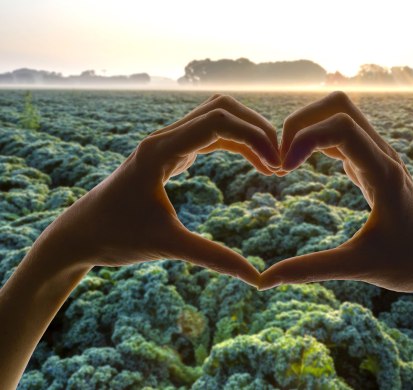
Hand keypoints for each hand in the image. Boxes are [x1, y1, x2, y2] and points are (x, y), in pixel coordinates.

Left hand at [41, 94, 279, 285]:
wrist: (81, 233)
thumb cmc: (116, 237)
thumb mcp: (168, 246)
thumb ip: (214, 258)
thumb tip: (255, 278)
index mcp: (160, 150)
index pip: (218, 121)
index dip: (255, 137)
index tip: (278, 166)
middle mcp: (164, 138)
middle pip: (222, 108)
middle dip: (256, 128)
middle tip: (280, 161)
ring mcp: (167, 143)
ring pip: (217, 118)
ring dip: (248, 134)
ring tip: (272, 164)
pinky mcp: (171, 153)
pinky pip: (211, 136)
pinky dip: (236, 144)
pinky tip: (254, 163)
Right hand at [260, 91, 412, 293]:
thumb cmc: (408, 264)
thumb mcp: (357, 266)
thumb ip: (310, 269)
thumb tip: (265, 280)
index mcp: (384, 173)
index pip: (340, 127)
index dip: (304, 139)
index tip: (283, 170)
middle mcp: (383, 155)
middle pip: (337, 105)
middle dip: (300, 122)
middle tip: (280, 159)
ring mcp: (378, 156)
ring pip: (339, 115)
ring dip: (306, 129)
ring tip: (285, 164)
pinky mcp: (372, 164)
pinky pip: (340, 135)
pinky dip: (314, 141)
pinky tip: (298, 167)